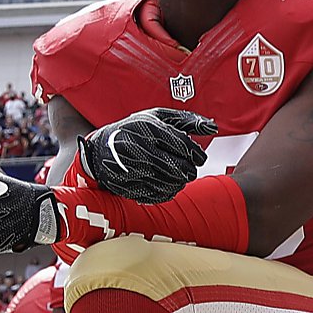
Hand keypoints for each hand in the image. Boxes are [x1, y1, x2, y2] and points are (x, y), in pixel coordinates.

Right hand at [78, 108, 217, 203]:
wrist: (100, 149)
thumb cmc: (134, 129)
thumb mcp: (158, 117)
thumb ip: (187, 120)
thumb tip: (213, 126)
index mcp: (148, 129)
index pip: (184, 146)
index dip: (197, 154)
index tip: (198, 157)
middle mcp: (139, 149)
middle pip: (179, 168)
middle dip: (190, 170)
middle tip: (189, 168)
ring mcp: (131, 169)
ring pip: (170, 184)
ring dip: (180, 182)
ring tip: (177, 175)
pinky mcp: (126, 185)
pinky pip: (157, 195)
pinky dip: (167, 192)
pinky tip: (167, 184)